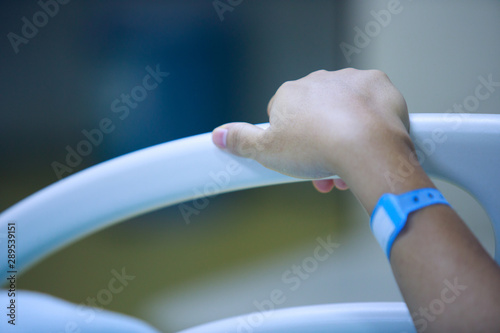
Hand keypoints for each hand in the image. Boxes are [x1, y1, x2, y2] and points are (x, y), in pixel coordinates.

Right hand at [212, 68, 413, 210]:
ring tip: (347, 166)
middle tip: (323, 169)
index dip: (289, 140)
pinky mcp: (377, 85)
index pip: (283, 113)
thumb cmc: (316, 149)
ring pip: (343, 110)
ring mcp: (349, 81)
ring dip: (343, 135)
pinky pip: (369, 103)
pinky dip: (368, 120)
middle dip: (318, 142)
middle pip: (315, 113)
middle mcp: (318, 80)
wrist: (367, 147)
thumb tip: (219, 134)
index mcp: (290, 93)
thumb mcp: (267, 151)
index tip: (298, 158)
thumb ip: (241, 140)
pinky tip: (367, 141)